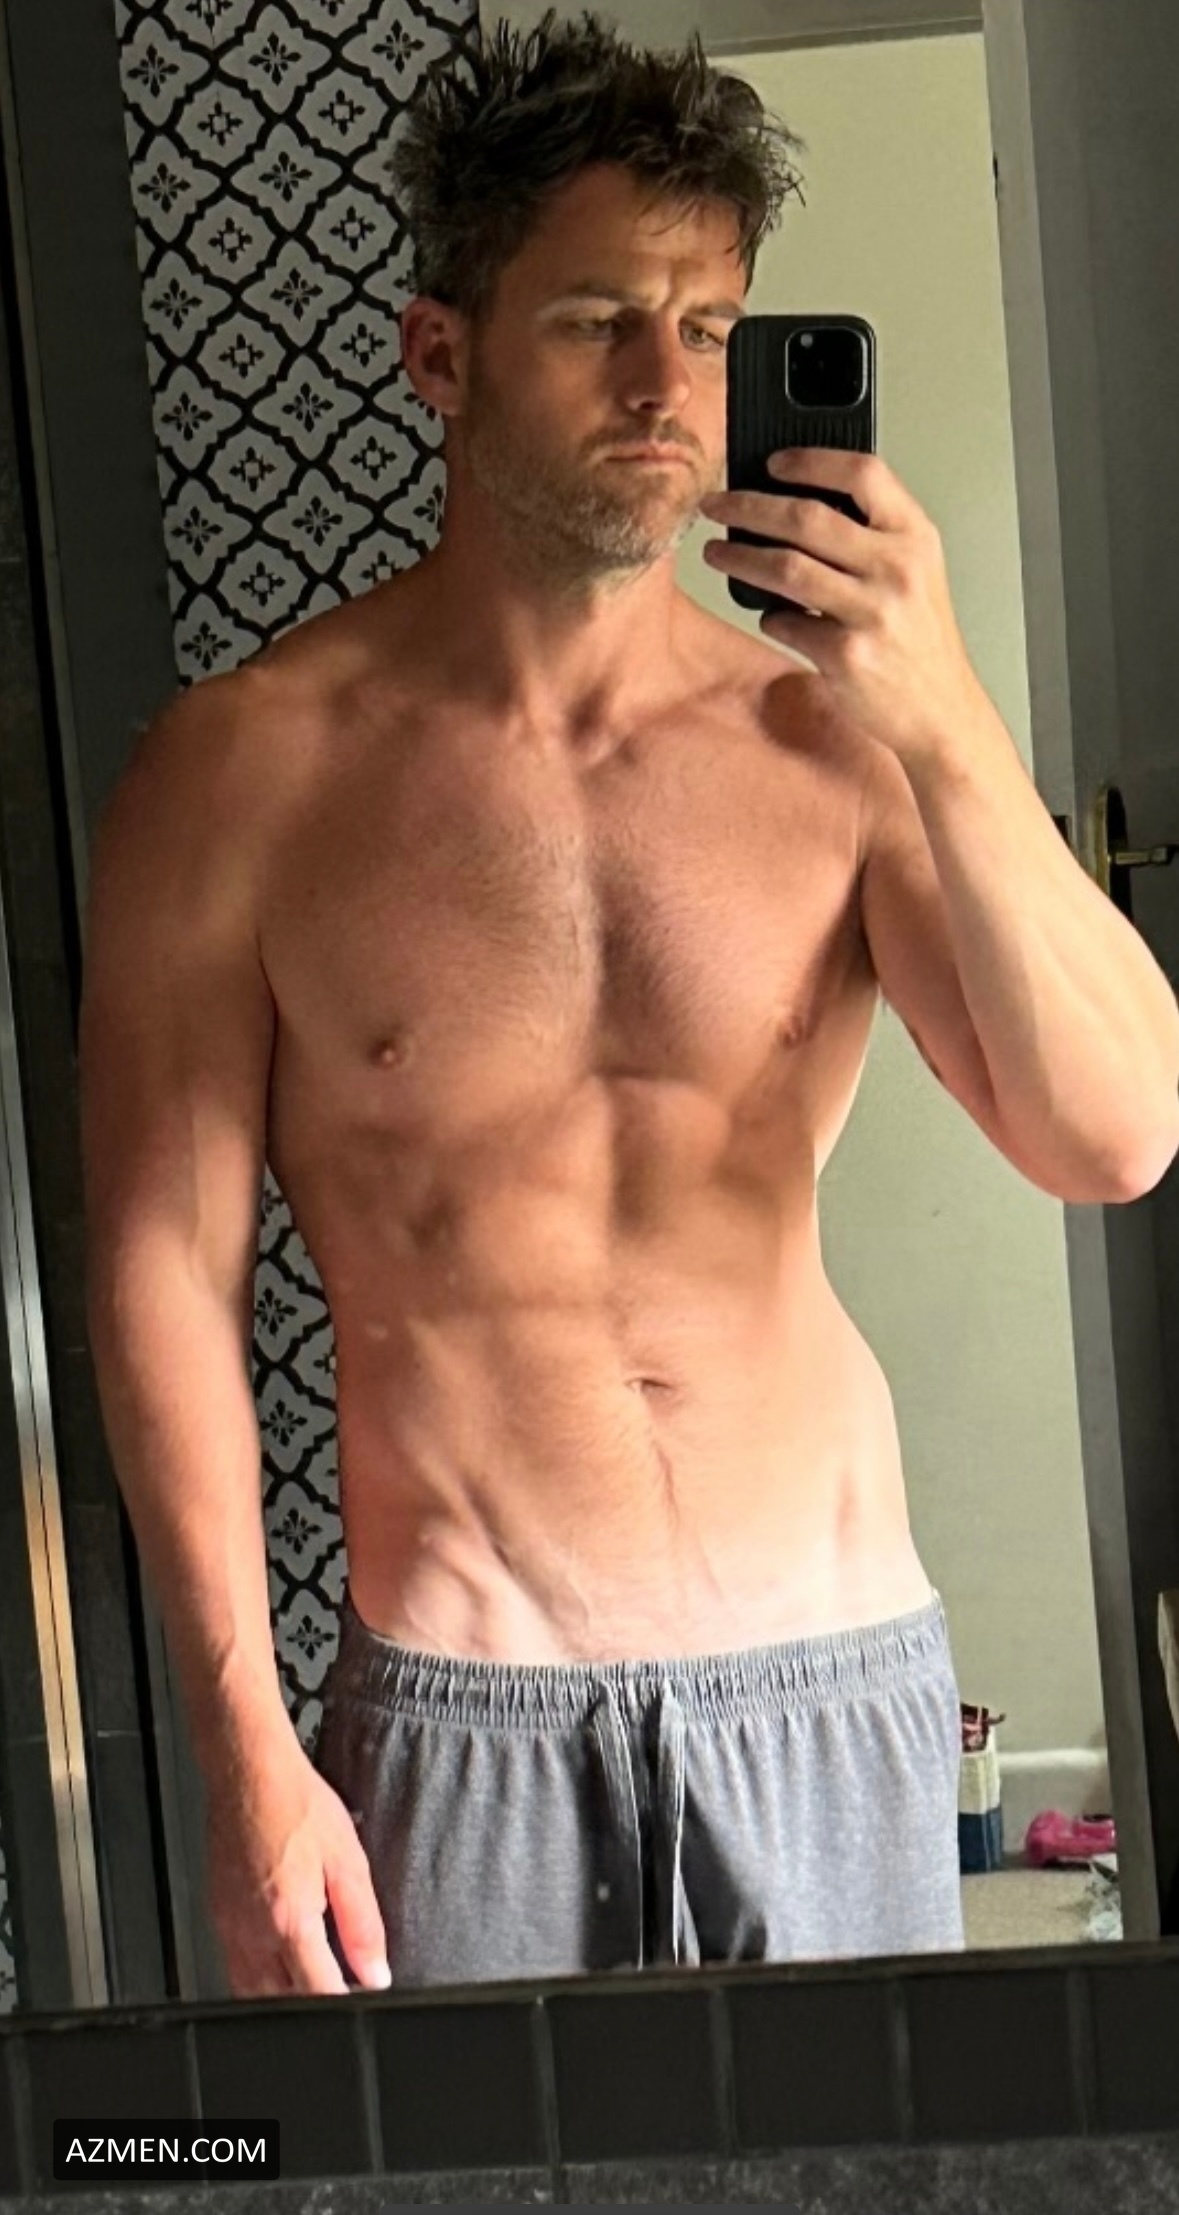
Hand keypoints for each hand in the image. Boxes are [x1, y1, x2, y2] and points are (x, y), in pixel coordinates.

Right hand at [204, 1741, 390, 1996]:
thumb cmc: (295, 1805)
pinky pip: (234, 1967)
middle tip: (338, 1983)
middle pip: (280, 2004)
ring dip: (282, 1994)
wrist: (248, 1773)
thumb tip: (376, 1973)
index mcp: (290, 1923)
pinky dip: (258, 1975)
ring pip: (252, 1993)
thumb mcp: (348, 1861)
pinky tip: (281, 1949)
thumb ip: (363, 1925)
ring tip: (311, 1969)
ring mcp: (228, 1930)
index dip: (342, 2006)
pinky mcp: (216, 1918)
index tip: (360, 1998)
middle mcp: (252, 1935)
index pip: (316, 1996)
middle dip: (310, 2003)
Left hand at [699, 448, 988, 764]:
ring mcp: (872, 612)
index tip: (772, 463)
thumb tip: (794, 506)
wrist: (940, 710)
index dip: (810, 461)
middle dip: (747, 506)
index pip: (863, 473)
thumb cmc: (919, 639)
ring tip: (715, 553)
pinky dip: (769, 616)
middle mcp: (897, 568)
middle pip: (806, 517)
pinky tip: (770, 616)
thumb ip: (873, 535)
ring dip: (738, 557)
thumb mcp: (916, 571)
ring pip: (784, 568)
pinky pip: (785, 623)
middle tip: (715, 505)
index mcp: (915, 537)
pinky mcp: (846, 655)